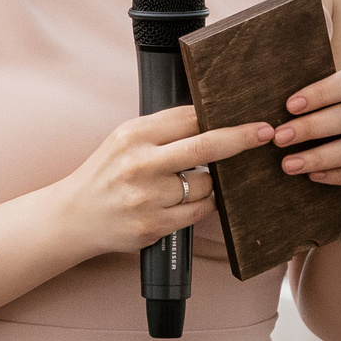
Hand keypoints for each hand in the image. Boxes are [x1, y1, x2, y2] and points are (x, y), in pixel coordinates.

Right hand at [54, 107, 278, 256]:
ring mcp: (147, 196)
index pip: (189, 117)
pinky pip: (199, 211)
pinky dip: (204, 205)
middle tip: (266, 133)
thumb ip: (163, 130)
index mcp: (133, 135)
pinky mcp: (153, 224)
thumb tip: (212, 119)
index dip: (223, 116)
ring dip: (211, 184)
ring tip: (188, 184)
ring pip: (206, 185)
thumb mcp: (124, 141)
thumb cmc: (105, 175)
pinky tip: (188, 201)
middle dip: (241, 138)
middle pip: (205, 146)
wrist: (74, 216)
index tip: (251, 117)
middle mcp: (139, 163)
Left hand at [274, 67, 340, 205]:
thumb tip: (269, 106)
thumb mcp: (331, 104)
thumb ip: (312, 101)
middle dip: (312, 128)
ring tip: (289, 164)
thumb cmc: (338, 122)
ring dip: (320, 156)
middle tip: (279, 138)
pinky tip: (314, 176)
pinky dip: (338, 175)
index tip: (289, 106)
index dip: (320, 93)